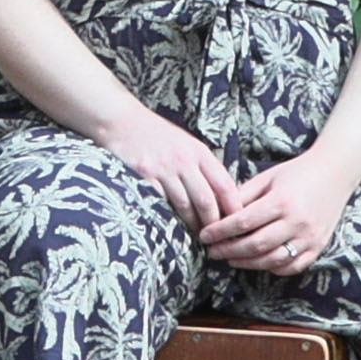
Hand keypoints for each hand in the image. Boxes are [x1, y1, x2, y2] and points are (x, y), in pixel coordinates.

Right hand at [90, 108, 238, 233]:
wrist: (123, 121)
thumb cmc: (158, 136)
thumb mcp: (187, 144)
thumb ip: (203, 166)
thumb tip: (222, 195)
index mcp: (199, 152)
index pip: (224, 184)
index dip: (233, 207)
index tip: (237, 222)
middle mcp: (184, 160)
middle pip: (206, 200)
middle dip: (213, 224)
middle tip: (216, 238)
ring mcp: (163, 169)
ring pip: (184, 206)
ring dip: (192, 226)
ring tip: (197, 237)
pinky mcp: (144, 176)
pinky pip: (160, 203)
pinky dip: (168, 218)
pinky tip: (171, 227)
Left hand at [199, 151, 353, 275]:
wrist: (335, 172)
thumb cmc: (297, 172)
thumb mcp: (267, 177)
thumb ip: (243, 195)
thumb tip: (217, 214)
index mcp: (282, 201)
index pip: (243, 222)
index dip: (220, 231)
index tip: (204, 235)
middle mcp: (297, 222)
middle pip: (255, 245)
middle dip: (228, 251)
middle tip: (212, 251)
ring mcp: (310, 237)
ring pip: (272, 260)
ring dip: (247, 263)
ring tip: (230, 258)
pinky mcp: (318, 247)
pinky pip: (292, 267)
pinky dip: (272, 268)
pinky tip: (258, 262)